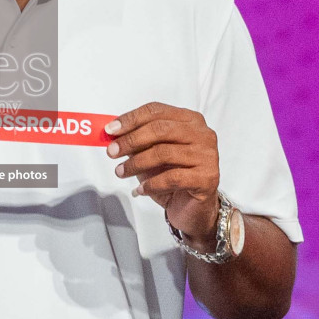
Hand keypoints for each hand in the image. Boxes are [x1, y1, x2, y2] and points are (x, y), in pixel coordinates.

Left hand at [106, 103, 219, 247]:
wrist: (194, 207)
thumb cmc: (172, 175)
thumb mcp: (151, 153)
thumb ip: (137, 140)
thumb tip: (112, 133)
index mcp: (190, 120)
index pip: (156, 111)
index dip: (131, 119)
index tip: (110, 130)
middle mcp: (202, 134)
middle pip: (160, 129)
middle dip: (131, 140)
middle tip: (111, 152)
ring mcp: (207, 155)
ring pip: (164, 153)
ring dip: (136, 163)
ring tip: (120, 172)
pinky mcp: (207, 178)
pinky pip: (172, 178)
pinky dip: (151, 184)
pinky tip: (140, 189)